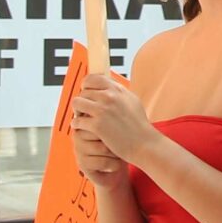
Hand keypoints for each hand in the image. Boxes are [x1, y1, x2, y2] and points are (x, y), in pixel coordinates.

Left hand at [70, 70, 145, 184]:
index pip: (93, 78)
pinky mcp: (97, 125)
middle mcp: (110, 96)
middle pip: (83, 92)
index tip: (86, 93)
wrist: (144, 144)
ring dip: (77, 111)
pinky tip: (82, 128)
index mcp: (118, 89)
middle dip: (83, 101)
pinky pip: (77, 120)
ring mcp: (103, 110)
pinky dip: (77, 124)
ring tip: (82, 118)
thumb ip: (119, 93)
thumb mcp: (132, 101)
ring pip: (77, 103)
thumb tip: (108, 87)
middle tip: (84, 111)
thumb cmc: (139, 126)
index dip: (86, 86)